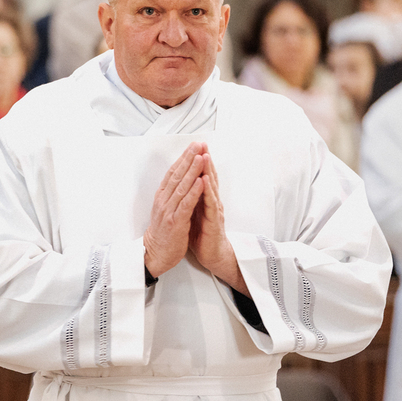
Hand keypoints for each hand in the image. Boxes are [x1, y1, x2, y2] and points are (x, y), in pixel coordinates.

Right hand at [143, 142, 205, 278]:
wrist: (154, 255)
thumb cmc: (163, 234)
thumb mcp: (165, 210)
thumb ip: (172, 195)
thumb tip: (181, 181)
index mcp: (162, 197)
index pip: (173, 173)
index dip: (183, 158)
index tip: (193, 146)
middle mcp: (164, 201)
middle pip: (177, 175)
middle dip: (189, 158)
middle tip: (198, 144)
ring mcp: (169, 211)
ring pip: (181, 186)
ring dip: (192, 171)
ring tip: (201, 157)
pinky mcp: (175, 222)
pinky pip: (185, 204)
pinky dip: (193, 192)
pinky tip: (200, 182)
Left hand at [188, 149, 247, 295]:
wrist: (213, 256)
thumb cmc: (204, 235)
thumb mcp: (195, 212)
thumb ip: (194, 198)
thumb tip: (187, 184)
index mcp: (205, 199)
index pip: (202, 177)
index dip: (199, 162)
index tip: (194, 147)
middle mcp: (211, 202)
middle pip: (209, 177)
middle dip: (205, 160)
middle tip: (201, 144)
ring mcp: (214, 211)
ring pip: (211, 187)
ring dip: (208, 171)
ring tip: (205, 156)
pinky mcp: (214, 222)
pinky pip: (210, 204)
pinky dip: (208, 191)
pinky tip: (205, 181)